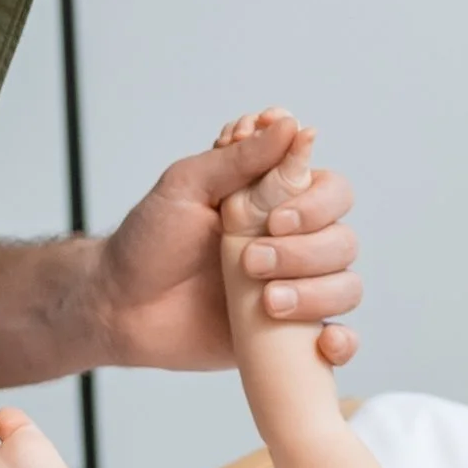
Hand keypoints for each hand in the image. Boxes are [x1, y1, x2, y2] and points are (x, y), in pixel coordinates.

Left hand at [86, 109, 363, 371]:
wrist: (120, 304)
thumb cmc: (150, 240)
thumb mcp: (187, 185)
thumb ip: (239, 157)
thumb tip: (288, 123)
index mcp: (276, 201)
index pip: (331, 191)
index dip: (316, 205)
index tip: (275, 217)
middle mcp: (294, 243)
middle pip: (343, 240)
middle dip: (303, 253)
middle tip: (251, 260)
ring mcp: (294, 289)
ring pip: (346, 286)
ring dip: (317, 295)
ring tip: (267, 302)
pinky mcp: (288, 335)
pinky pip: (340, 339)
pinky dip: (344, 343)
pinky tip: (324, 344)